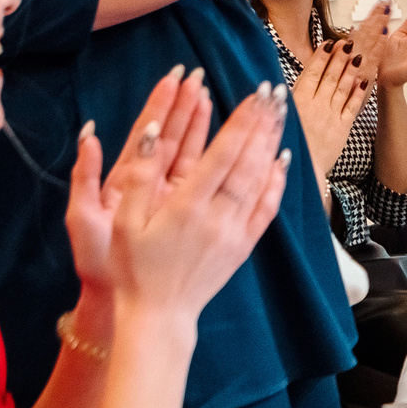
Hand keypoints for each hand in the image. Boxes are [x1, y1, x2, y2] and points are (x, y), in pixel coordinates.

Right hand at [67, 77, 289, 327]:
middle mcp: (217, 218)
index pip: (222, 153)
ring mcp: (234, 233)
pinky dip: (276, 182)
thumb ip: (139, 175)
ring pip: (260, 181)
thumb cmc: (132, 268)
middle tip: (274, 91)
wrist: (159, 317)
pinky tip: (282, 160)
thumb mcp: (124, 221)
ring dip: (271, 144)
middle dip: (262, 123)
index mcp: (186, 207)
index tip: (255, 93)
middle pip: (247, 161)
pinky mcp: (243, 247)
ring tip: (281, 113)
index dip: (241, 121)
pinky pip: (266, 209)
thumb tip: (152, 130)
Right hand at [292, 42, 370, 187]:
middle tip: (347, 43)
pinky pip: (352, 107)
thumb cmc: (287, 145)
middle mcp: (315, 107)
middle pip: (329, 77)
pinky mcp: (342, 128)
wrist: (301, 171)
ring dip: (350, 71)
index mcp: (298, 102)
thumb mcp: (280, 119)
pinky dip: (358, 94)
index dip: (321, 58)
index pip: (311, 74)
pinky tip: (364, 81)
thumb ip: (284, 100)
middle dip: (339, 58)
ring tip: (358, 55)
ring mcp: (330, 117)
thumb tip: (278, 84)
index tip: (328, 44)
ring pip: (342, 88)